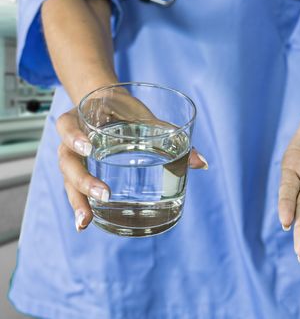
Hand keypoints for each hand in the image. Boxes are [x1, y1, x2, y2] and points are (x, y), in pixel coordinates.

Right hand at [56, 92, 207, 231]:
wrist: (105, 105)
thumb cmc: (125, 110)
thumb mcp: (144, 117)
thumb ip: (169, 134)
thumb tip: (201, 163)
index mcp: (81, 119)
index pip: (68, 127)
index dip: (75, 137)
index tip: (90, 148)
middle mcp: (71, 140)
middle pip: (67, 162)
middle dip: (83, 180)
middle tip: (104, 194)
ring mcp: (72, 158)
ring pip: (68, 180)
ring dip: (78, 200)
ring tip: (86, 221)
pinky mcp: (79, 172)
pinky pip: (75, 190)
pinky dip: (81, 207)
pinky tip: (85, 224)